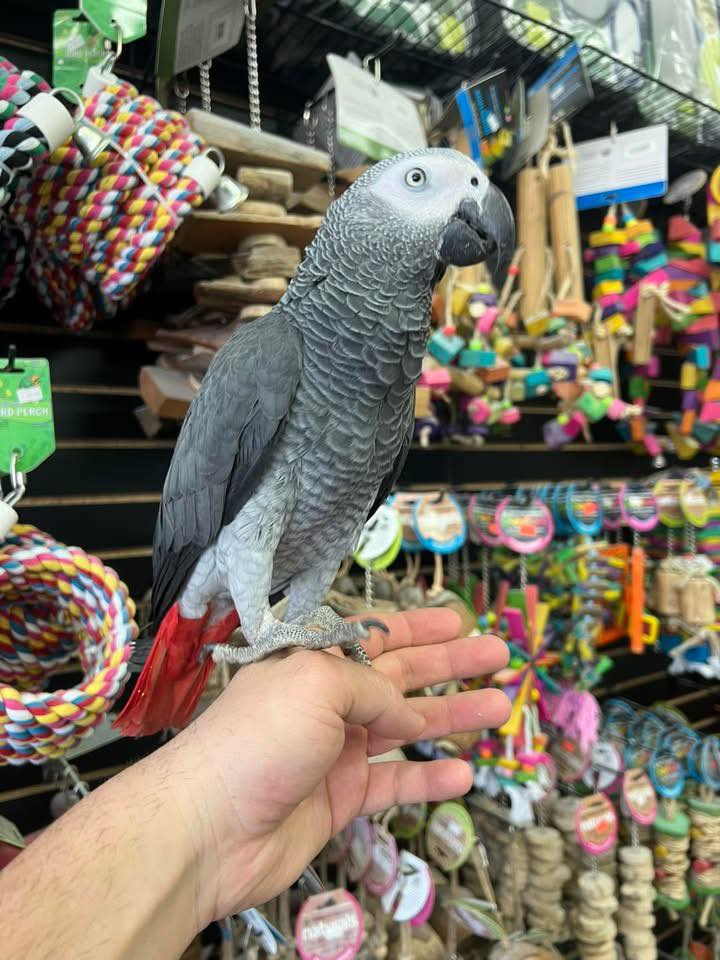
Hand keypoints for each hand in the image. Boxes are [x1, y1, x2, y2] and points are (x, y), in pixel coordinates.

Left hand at [164, 608, 509, 922]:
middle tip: (499, 655)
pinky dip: (428, 780)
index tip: (458, 620)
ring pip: (407, 728)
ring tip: (500, 708)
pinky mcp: (340, 799)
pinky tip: (463, 774)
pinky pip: (394, 784)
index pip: (375, 636)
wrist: (211, 828)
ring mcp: (335, 751)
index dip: (418, 627)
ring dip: (454, 716)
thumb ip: (371, 688)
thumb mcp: (316, 684)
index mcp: (314, 662)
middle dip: (451, 664)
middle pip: (401, 677)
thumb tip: (401, 708)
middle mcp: (327, 702)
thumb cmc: (257, 739)